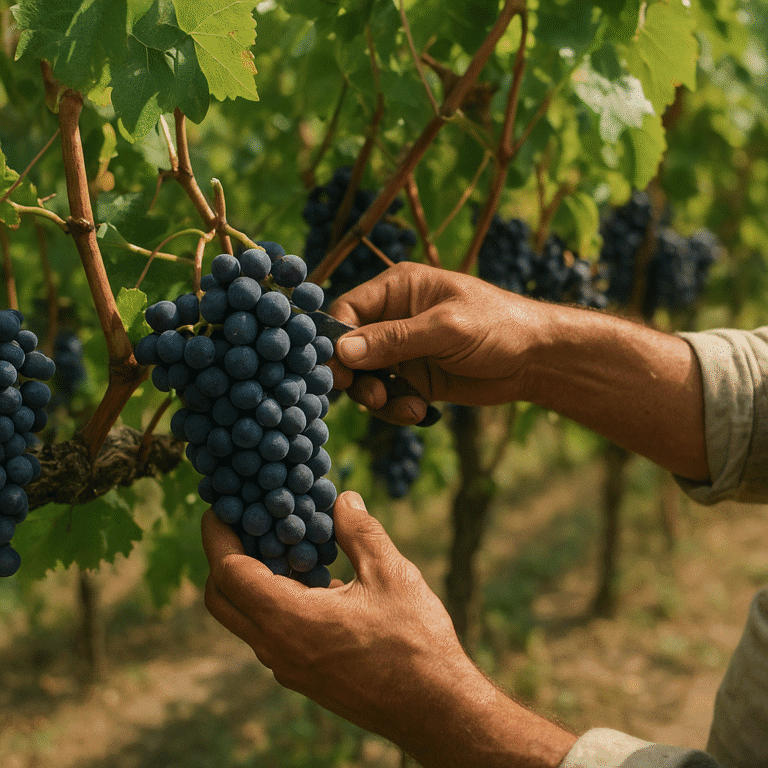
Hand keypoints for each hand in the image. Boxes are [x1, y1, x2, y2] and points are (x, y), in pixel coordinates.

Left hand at [202, 490, 576, 767]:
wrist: (435, 709)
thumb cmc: (414, 642)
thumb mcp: (390, 574)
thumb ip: (359, 532)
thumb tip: (343, 499)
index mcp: (289, 619)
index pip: (228, 571)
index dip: (218, 534)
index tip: (219, 506)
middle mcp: (277, 648)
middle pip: (222, 598)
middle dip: (222, 557)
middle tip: (246, 523)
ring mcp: (288, 667)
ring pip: (245, 618)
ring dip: (250, 580)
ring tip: (281, 543)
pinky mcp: (304, 676)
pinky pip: (270, 633)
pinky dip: (273, 600)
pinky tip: (312, 578)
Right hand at [327, 262, 547, 423]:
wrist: (536, 360)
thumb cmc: (498, 327)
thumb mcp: (446, 329)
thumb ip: (394, 339)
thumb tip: (342, 351)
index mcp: (398, 289)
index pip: (346, 311)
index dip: (335, 341)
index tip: (338, 372)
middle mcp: (394, 318)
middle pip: (350, 349)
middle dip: (356, 377)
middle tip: (372, 397)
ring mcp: (404, 351)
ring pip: (366, 378)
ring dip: (377, 399)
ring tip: (404, 408)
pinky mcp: (415, 379)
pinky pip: (388, 397)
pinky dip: (396, 409)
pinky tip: (419, 413)